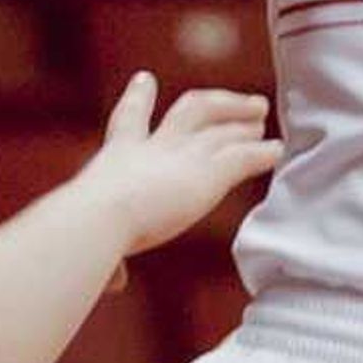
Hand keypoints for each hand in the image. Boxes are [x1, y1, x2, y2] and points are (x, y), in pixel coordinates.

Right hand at [86, 72, 281, 257]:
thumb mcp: (94, 239)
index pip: (129, 120)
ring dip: (242, 119)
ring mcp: (183, 155)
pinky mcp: (208, 172)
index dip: (139, 98)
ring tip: (261, 115)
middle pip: (189, 110)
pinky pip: (242, 157)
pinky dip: (261, 153)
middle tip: (238, 99)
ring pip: (221, 127)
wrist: (98, 218)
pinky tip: (276, 151)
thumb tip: (114, 282)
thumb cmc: (85, 232)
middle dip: (216, 102)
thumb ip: (111, 262)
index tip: (146, 79)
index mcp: (119, 157)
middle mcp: (155, 147)